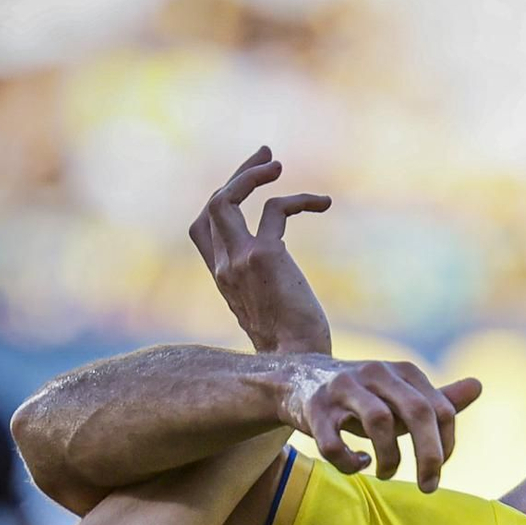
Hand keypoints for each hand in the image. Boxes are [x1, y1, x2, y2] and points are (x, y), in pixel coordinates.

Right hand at [191, 147, 334, 355]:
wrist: (298, 367)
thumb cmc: (295, 348)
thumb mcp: (271, 312)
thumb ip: (265, 286)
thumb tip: (282, 272)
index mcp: (222, 280)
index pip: (202, 228)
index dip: (221, 201)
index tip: (246, 186)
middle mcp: (223, 268)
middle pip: (213, 205)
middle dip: (238, 175)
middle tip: (266, 158)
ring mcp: (238, 261)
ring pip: (224, 198)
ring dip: (250, 174)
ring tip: (277, 165)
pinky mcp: (263, 256)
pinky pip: (274, 208)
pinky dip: (299, 199)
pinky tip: (323, 204)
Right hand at [270, 351, 482, 492]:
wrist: (299, 379)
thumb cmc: (363, 396)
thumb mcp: (401, 395)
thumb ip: (437, 398)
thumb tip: (478, 386)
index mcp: (403, 372)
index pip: (441, 410)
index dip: (446, 445)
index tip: (438, 469)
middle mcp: (376, 373)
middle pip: (416, 412)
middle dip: (428, 456)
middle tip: (428, 486)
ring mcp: (344, 388)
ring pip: (378, 422)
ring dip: (389, 459)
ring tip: (386, 473)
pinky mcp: (315, 409)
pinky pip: (335, 443)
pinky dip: (350, 462)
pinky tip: (359, 463)